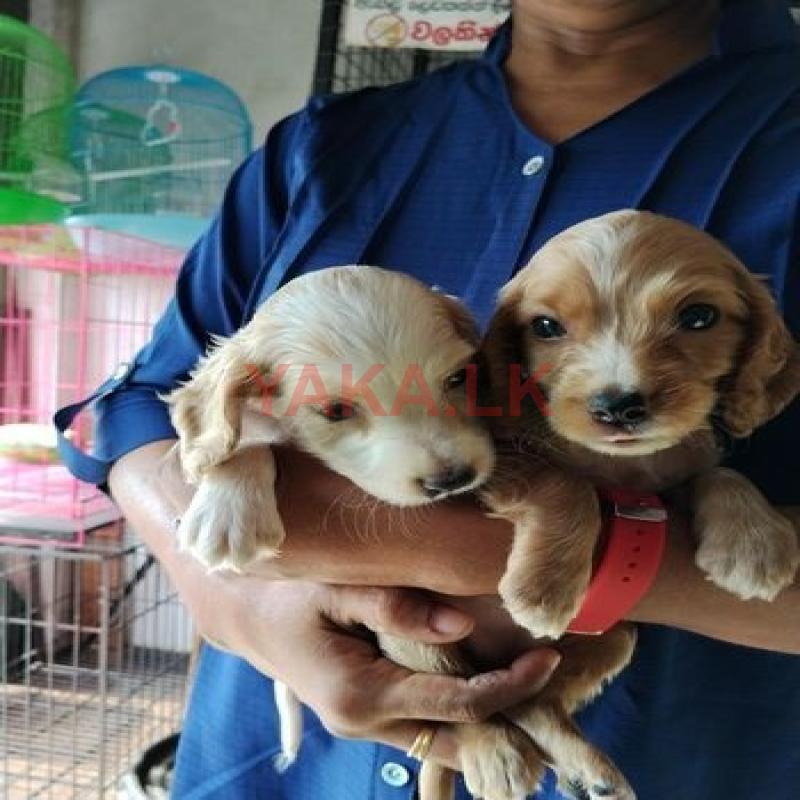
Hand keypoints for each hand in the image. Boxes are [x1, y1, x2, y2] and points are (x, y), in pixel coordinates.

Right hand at [177, 570, 559, 767]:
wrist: (246, 615)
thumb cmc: (288, 594)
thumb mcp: (337, 588)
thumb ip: (397, 606)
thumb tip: (462, 625)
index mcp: (361, 695)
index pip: (457, 706)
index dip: (510, 688)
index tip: (549, 660)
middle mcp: (364, 725)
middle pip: (457, 739)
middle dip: (510, 721)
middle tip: (556, 685)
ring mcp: (362, 728)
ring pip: (441, 742)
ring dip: (487, 722)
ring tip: (531, 687)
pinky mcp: (363, 718)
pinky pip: (423, 727)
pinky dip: (459, 715)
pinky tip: (485, 689)